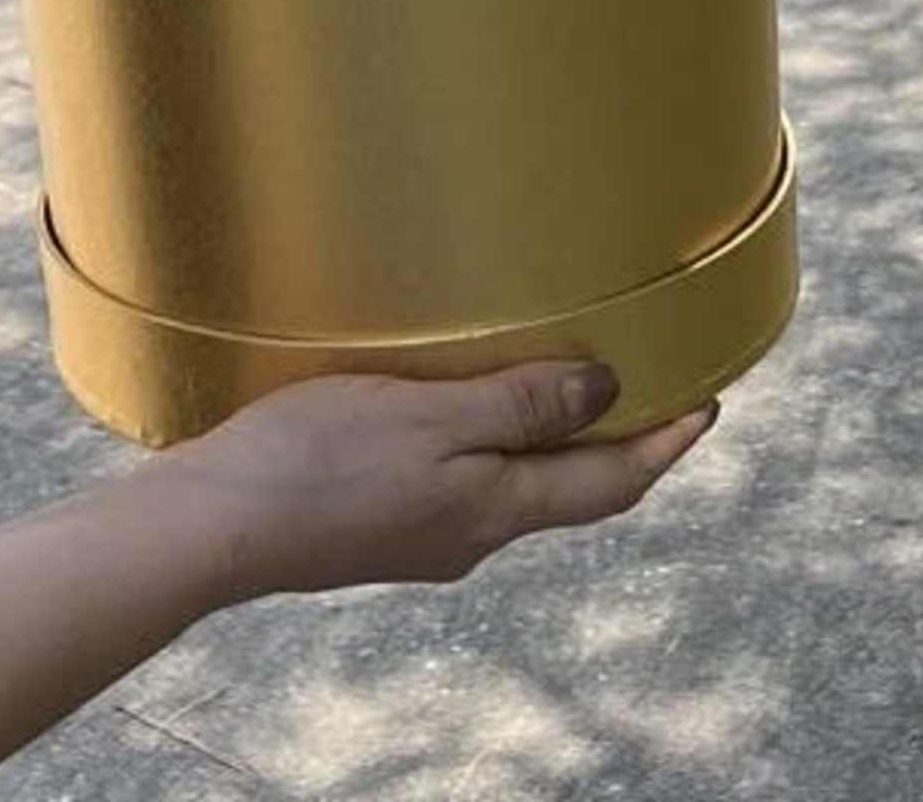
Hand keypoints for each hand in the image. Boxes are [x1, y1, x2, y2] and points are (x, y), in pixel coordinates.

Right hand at [149, 364, 716, 601]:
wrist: (214, 527)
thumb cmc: (316, 463)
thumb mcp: (427, 419)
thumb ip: (518, 407)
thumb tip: (608, 396)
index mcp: (493, 509)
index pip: (607, 483)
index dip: (663, 446)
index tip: (708, 405)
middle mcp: (470, 533)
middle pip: (569, 490)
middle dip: (616, 443)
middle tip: (650, 388)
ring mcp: (424, 534)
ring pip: (515, 487)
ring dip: (553, 442)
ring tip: (565, 388)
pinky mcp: (380, 522)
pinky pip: (464, 482)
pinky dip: (492, 444)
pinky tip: (464, 412)